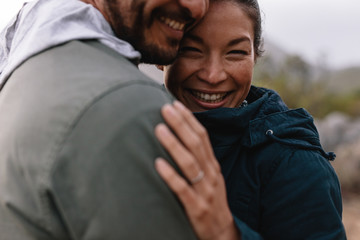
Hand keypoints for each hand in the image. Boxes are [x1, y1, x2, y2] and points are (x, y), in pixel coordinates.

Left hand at [155, 101, 239, 239]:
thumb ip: (197, 159)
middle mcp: (211, 174)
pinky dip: (171, 175)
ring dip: (174, 145)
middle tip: (164, 108)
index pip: (203, 136)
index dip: (189, 119)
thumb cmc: (210, 200)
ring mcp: (205, 191)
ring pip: (190, 163)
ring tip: (159, 129)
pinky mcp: (197, 208)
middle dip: (180, 125)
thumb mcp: (209, 177)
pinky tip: (158, 163)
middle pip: (196, 144)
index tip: (175, 104)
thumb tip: (179, 138)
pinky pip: (183, 189)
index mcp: (213, 165)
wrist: (222, 232)